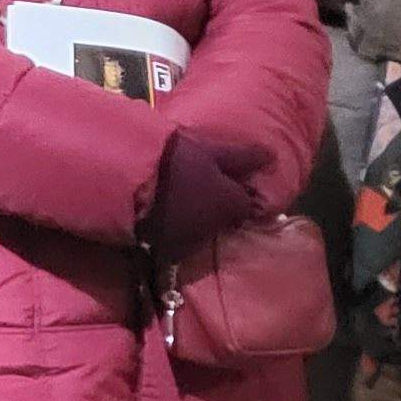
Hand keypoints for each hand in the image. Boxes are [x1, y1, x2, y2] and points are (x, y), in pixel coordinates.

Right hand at [143, 131, 268, 258]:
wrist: (127, 182)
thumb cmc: (174, 161)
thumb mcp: (210, 150)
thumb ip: (241, 156)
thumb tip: (273, 155)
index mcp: (230, 204)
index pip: (246, 205)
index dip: (236, 193)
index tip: (225, 184)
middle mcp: (215, 228)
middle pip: (222, 221)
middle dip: (215, 209)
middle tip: (198, 190)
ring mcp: (189, 242)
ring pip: (198, 232)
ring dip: (193, 220)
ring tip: (174, 201)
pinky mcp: (163, 249)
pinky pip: (174, 240)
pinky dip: (171, 229)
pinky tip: (158, 214)